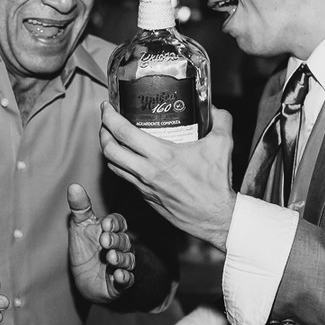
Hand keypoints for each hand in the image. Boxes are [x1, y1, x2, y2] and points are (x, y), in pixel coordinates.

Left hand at [66, 183, 133, 302]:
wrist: (85, 280)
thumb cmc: (85, 248)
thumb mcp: (80, 226)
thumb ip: (80, 207)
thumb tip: (74, 186)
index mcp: (112, 231)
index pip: (119, 223)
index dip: (114, 223)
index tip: (104, 224)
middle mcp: (121, 247)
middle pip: (124, 241)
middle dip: (115, 240)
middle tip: (104, 240)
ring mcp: (122, 265)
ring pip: (128, 260)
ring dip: (120, 258)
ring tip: (111, 258)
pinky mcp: (120, 284)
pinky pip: (127, 280)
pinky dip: (125, 278)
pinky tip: (119, 276)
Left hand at [99, 104, 237, 251]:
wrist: (216, 218)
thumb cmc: (217, 184)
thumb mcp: (222, 144)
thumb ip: (220, 120)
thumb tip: (214, 107)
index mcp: (161, 155)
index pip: (123, 132)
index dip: (109, 116)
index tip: (106, 106)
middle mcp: (147, 171)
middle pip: (108, 150)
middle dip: (102, 131)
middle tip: (106, 120)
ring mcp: (144, 186)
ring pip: (113, 166)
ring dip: (108, 149)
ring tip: (112, 137)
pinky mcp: (146, 197)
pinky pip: (126, 178)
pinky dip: (121, 165)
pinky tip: (129, 158)